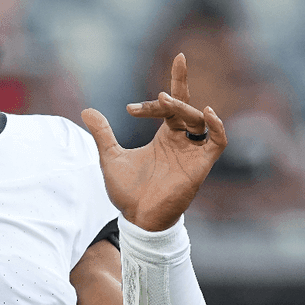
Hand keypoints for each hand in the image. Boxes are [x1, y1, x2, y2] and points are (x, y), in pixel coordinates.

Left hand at [81, 53, 227, 230]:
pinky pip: (218, 142)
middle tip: (159, 92)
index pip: (168, 107)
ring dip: (183, 108)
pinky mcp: (200, 165)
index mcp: (163, 137)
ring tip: (164, 100)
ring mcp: (191, 152)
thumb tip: (86, 110)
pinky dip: (217, 127)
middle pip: (186, 106)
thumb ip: (102, 134)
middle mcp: (180, 141)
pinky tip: (208, 112)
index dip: (152, 103)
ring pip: (197, 120)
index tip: (129, 109)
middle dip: (179, 87)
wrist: (137, 218)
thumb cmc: (128, 191)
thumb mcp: (111, 157)